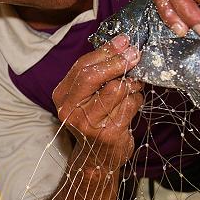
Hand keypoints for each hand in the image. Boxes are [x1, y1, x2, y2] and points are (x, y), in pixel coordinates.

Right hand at [51, 34, 142, 173]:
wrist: (98, 158)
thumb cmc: (95, 120)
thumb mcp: (87, 96)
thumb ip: (97, 74)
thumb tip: (121, 45)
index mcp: (62, 96)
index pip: (82, 67)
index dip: (105, 52)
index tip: (123, 41)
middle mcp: (70, 111)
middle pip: (93, 77)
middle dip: (117, 62)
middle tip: (134, 54)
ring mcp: (88, 124)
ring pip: (116, 90)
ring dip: (131, 83)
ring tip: (134, 84)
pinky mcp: (108, 135)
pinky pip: (129, 106)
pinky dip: (136, 99)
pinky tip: (134, 101)